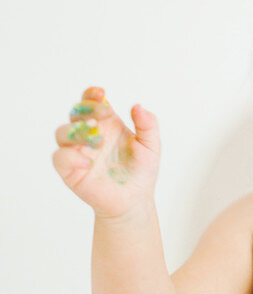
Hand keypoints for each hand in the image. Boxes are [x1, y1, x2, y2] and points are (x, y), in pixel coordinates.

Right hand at [52, 86, 160, 219]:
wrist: (134, 200)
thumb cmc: (141, 170)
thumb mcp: (151, 145)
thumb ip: (148, 124)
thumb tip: (138, 106)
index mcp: (107, 123)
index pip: (92, 102)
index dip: (92, 95)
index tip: (101, 93)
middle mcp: (89, 134)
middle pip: (75, 113)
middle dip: (85, 110)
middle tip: (101, 117)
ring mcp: (78, 152)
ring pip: (62, 133)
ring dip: (76, 132)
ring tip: (97, 141)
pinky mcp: (70, 171)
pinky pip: (60, 158)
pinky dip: (69, 157)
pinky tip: (87, 162)